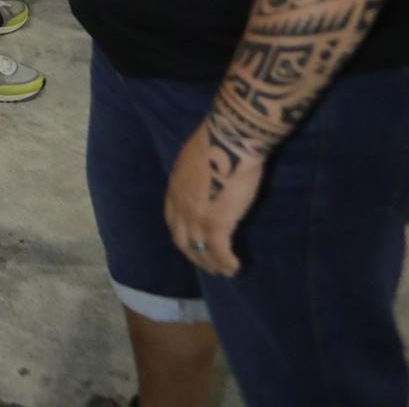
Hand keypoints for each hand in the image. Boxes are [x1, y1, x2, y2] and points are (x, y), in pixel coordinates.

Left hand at [164, 117, 265, 276]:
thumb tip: (206, 181)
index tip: (194, 243)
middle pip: (183, 240)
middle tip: (208, 264)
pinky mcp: (216, 224)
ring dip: (212, 264)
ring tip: (224, 270)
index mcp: (175, 187)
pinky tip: (235, 266)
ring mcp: (196, 217)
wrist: (229, 138)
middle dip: (195, 255)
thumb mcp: (195, 159)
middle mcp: (180, 205)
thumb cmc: (218, 141)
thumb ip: (196, 176)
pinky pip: (220, 253)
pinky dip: (226, 263)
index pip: (173, 220)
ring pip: (200, 251)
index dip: (183, 235)